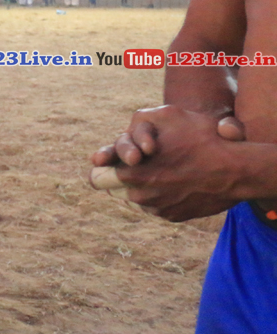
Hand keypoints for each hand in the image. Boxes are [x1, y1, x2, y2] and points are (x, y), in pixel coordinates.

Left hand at [87, 105, 246, 220]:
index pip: (96, 178)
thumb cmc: (202, 138)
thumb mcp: (167, 117)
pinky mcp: (172, 216)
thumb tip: (121, 139)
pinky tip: (175, 181)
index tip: (108, 160)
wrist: (237, 170)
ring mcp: (157, 208)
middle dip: (117, 176)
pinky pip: (154, 206)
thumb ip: (135, 128)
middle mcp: (140, 195)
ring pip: (133, 198)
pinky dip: (159, 195)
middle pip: (111, 189)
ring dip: (139, 186)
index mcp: (131, 172)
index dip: (103, 166)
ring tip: (158, 170)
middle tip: (133, 163)